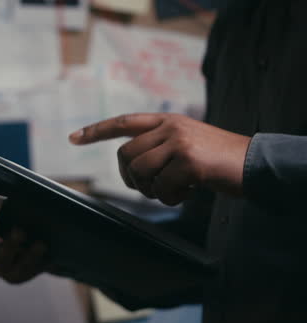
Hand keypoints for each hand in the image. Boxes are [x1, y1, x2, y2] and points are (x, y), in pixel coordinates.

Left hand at [69, 113, 251, 205]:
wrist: (254, 163)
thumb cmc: (217, 160)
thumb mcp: (186, 143)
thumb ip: (158, 146)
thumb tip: (129, 166)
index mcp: (166, 120)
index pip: (123, 122)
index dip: (96, 131)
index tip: (73, 139)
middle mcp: (170, 126)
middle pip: (125, 155)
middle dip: (130, 179)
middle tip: (151, 188)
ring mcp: (179, 142)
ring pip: (139, 171)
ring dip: (152, 190)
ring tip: (174, 191)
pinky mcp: (188, 161)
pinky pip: (161, 187)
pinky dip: (171, 198)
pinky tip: (188, 194)